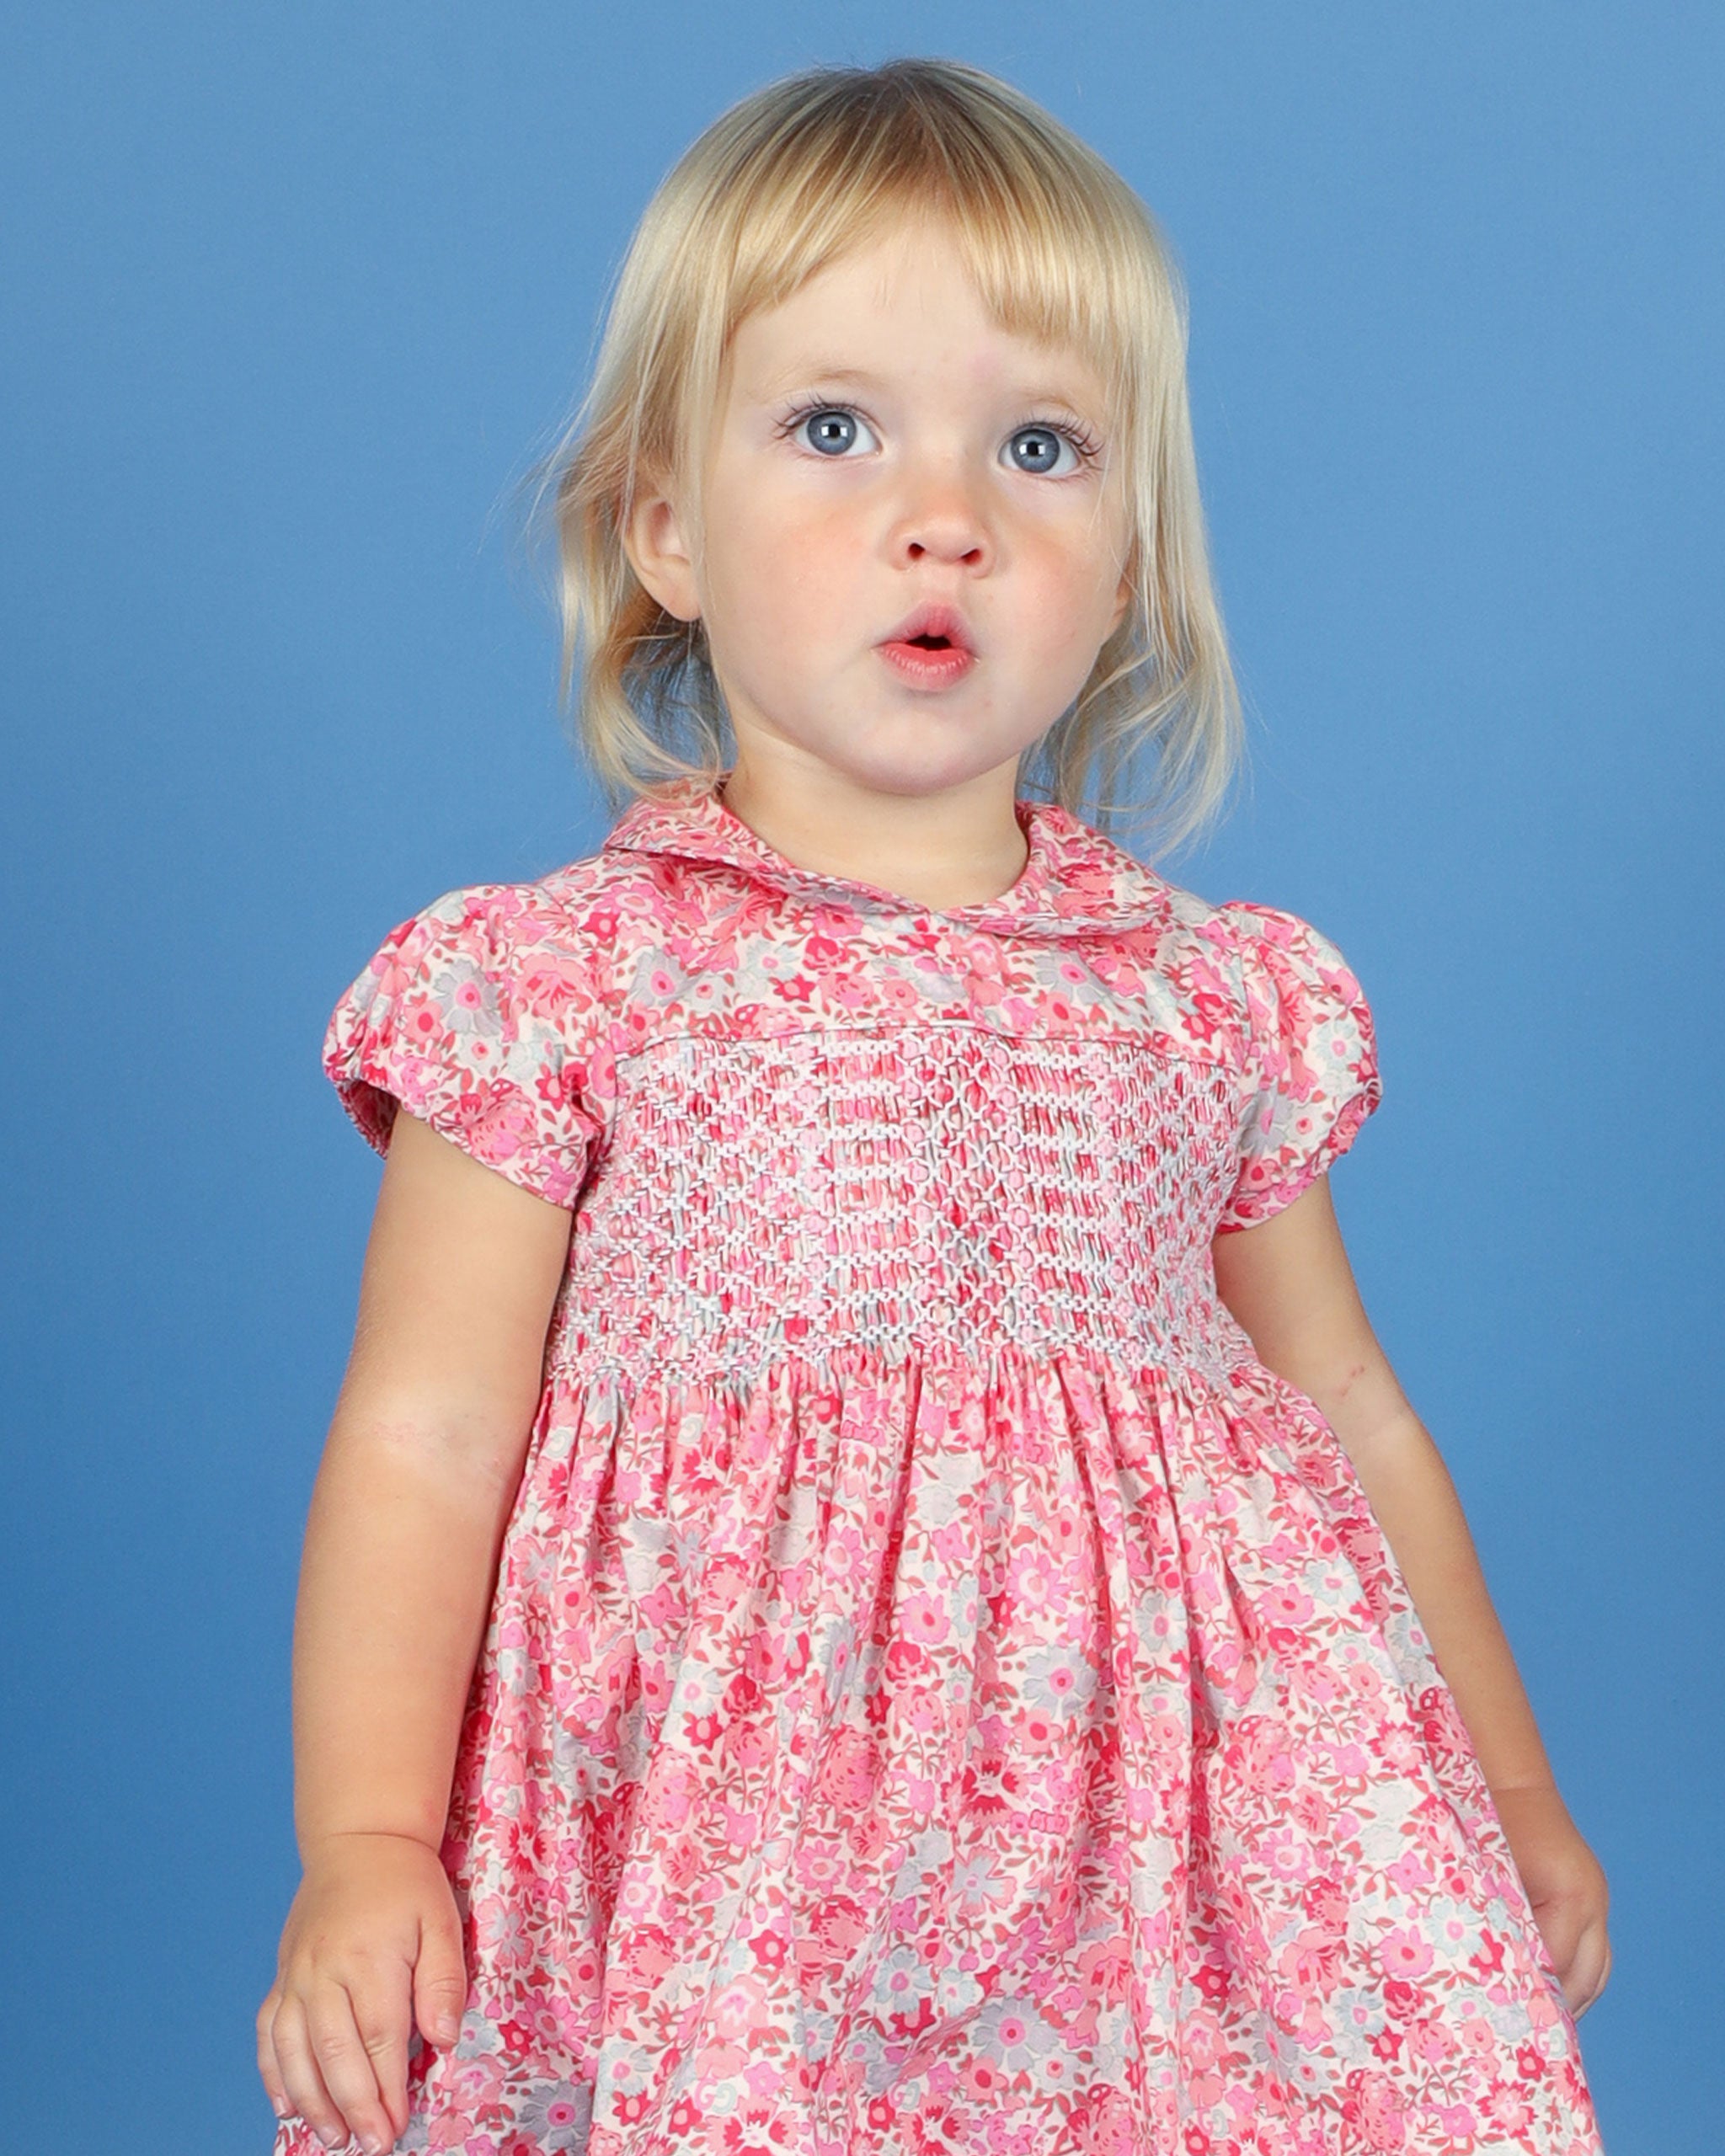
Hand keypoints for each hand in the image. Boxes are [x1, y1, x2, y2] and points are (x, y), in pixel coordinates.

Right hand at [257, 1831, 466, 2152]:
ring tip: (333, 2137)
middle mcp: (324, 1970)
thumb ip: (444, 1980)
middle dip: (353, 2105)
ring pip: (295, 2050)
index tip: (397, 2126)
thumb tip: (444, 2040)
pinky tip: (287, 2104)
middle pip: (334, 2051)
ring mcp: (296, 1974)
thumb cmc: (407, 1883)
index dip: (387, 2088)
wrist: (358, 1841)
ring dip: (312, 2100)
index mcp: (369, 1957)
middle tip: (370, 2145)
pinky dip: (274, 2072)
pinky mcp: (282, 1976)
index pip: (379, 2036)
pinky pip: (269, 2031)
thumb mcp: (442, 1920)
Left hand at [1489, 1783, 1612, 2021]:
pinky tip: (1549, 1996)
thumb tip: (1479, 1975)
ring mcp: (1598, 1903)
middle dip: (1552, 2007)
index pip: (1554, 1966)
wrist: (1510, 1782)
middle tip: (1516, 2030)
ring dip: (1568, 2000)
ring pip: (1595, 1973)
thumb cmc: (1488, 1819)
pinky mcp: (1593, 1902)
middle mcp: (1592, 1904)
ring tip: (1534, 2023)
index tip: (1501, 2016)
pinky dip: (1575, 1979)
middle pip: (1582, 1979)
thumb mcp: (1484, 1872)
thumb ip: (1490, 1921)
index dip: (1528, 1994)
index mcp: (1569, 1895)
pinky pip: (1595, 1956)